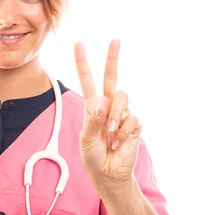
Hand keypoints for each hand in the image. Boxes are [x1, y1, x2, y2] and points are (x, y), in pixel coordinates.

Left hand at [74, 39, 142, 186]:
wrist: (110, 174)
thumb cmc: (93, 157)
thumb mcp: (86, 140)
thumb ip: (92, 121)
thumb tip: (100, 104)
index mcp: (92, 106)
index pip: (87, 80)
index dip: (82, 63)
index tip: (78, 43)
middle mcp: (108, 106)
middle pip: (111, 77)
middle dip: (113, 58)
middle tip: (115, 39)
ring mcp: (122, 114)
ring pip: (122, 99)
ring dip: (115, 116)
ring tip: (111, 134)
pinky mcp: (135, 125)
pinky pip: (132, 120)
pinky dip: (124, 133)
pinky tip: (119, 143)